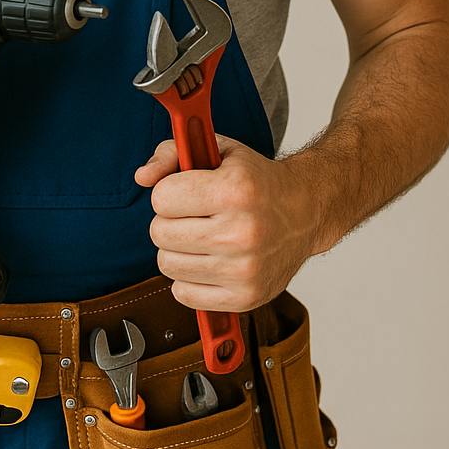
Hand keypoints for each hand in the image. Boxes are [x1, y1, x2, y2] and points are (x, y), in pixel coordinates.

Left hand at [135, 136, 318, 312]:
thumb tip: (142, 177)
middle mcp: (241, 232)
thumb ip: (171, 153)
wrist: (306, 212)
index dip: (169, 192)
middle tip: (195, 215)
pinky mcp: (245, 297)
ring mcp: (244, 269)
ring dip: (177, 250)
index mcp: (235, 190)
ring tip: (202, 237)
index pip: (161, 198)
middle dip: (170, 221)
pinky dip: (189, 279)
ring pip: (167, 264)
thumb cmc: (257, 181)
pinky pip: (183, 293)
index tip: (187, 191)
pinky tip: (209, 261)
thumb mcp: (218, 150)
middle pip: (160, 233)